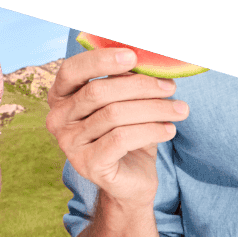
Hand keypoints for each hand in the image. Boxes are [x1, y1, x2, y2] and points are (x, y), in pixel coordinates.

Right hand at [45, 45, 186, 208]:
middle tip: (169, 86)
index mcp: (61, 97)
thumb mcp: (125, 102)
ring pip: (114, 115)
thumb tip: (148, 55)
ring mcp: (69, 144)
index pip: (71, 70)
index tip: (132, 56)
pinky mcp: (88, 164)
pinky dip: (151, 130)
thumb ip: (126, 80)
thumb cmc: (128, 134)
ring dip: (153, 109)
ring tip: (179, 109)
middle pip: (98, 92)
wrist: (131, 181)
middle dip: (139, 86)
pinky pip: (121, 138)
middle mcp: (58, 119)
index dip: (100, 60)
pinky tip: (170, 129)